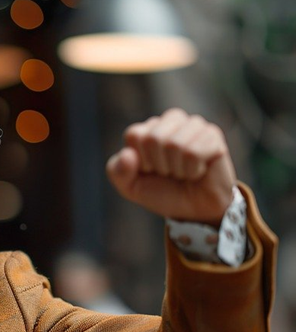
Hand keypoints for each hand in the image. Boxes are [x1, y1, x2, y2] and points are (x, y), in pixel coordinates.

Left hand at [106, 108, 235, 226]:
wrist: (194, 210)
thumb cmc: (163, 193)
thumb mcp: (131, 187)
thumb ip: (117, 171)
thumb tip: (127, 154)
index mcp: (149, 129)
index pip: (134, 134)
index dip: (140, 160)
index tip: (150, 170)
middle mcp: (172, 121)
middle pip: (153, 137)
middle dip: (158, 164)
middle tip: (169, 172)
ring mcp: (194, 126)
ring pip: (174, 144)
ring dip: (176, 169)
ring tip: (183, 172)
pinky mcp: (213, 135)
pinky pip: (193, 152)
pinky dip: (192, 170)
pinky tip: (197, 171)